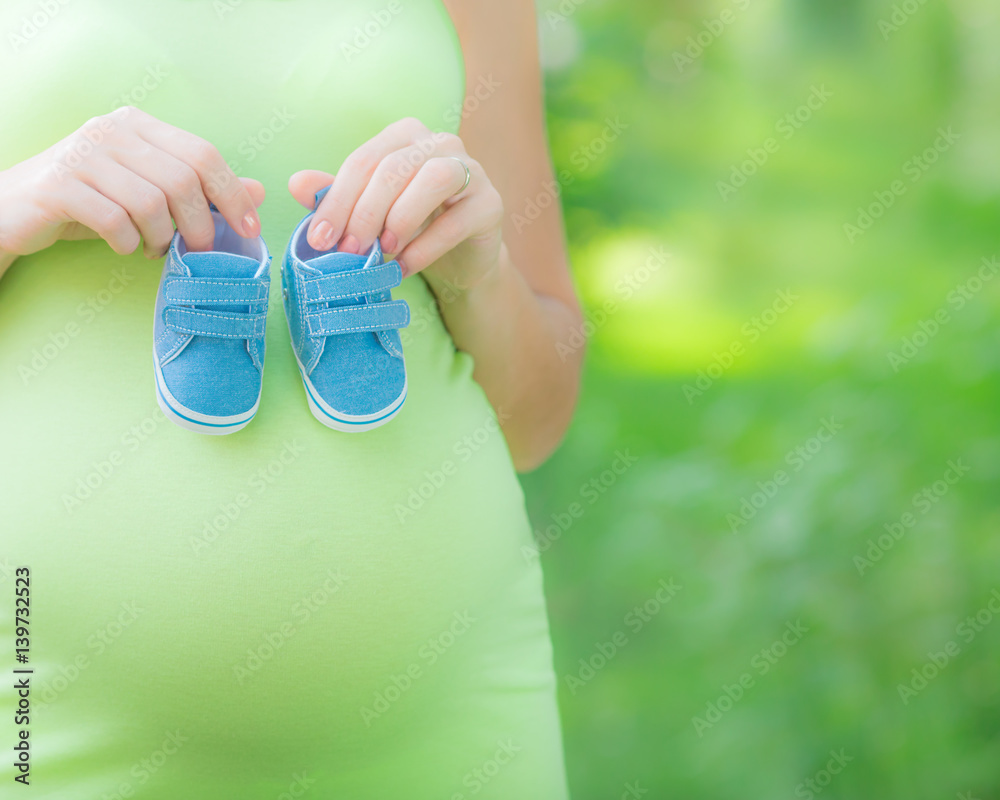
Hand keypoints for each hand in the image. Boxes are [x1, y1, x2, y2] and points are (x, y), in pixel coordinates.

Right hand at [0, 106, 263, 260]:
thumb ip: (201, 190)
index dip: (232, 194)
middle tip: (197, 250)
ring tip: (154, 248)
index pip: (203, 154)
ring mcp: (81, 154)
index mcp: (139, 125)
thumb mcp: (149, 192)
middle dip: (199, 225)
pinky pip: (114, 221)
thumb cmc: (91, 201)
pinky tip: (125, 246)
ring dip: (160, 238)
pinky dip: (128, 242)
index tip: (249, 230)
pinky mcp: (58, 185)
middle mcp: (111, 130)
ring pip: (150, 203)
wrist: (13, 209)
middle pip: (181, 180)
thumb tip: (258, 192)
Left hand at [288, 117, 503, 293]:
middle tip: (348, 252)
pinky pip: (457, 219)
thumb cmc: (410, 230)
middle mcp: (440, 143)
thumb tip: (294, 183)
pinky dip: (426, 246)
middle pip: (394, 168)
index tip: (319, 240)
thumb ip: (336, 197)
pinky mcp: (490, 204)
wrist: (460, 260)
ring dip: (400, 218)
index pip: (364, 161)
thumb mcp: (368, 214)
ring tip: (381, 253)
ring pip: (434, 179)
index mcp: (405, 137)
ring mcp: (471, 170)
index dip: (337, 201)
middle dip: (364, 213)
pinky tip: (405, 267)